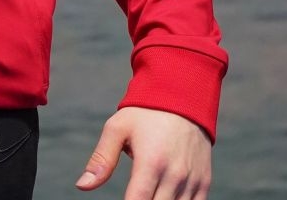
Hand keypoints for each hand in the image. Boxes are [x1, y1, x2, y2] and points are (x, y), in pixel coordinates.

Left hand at [75, 107, 211, 199]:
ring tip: (147, 193)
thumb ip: (101, 159)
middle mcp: (175, 175)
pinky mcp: (204, 181)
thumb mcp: (118, 128)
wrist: (182, 96)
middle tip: (133, 195)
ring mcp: (192, 180)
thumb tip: (82, 186)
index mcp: (151, 162)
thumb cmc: (144, 113)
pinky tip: (165, 196)